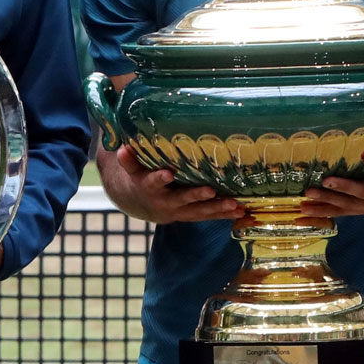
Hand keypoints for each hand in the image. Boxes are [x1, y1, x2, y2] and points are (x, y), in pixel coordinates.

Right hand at [107, 146, 245, 224]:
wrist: (140, 203)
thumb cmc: (138, 177)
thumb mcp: (130, 168)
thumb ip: (128, 159)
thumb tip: (121, 148)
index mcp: (148, 187)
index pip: (152, 182)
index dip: (159, 178)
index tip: (167, 173)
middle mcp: (164, 202)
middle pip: (181, 200)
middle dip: (195, 195)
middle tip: (210, 190)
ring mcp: (180, 211)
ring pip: (199, 212)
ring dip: (217, 208)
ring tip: (235, 204)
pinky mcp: (191, 215)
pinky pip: (209, 216)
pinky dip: (225, 215)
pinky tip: (242, 211)